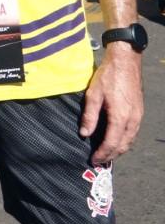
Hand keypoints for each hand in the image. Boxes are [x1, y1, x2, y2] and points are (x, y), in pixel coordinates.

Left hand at [82, 44, 143, 163]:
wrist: (125, 62)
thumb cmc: (108, 77)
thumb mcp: (93, 95)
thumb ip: (89, 116)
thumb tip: (84, 134)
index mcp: (120, 117)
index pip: (111, 143)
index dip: (102, 154)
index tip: (93, 160)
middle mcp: (132, 119)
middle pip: (123, 145)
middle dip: (111, 155)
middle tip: (99, 161)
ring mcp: (138, 116)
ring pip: (130, 140)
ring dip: (119, 149)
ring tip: (106, 154)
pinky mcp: (139, 111)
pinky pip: (133, 132)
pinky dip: (124, 141)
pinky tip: (116, 140)